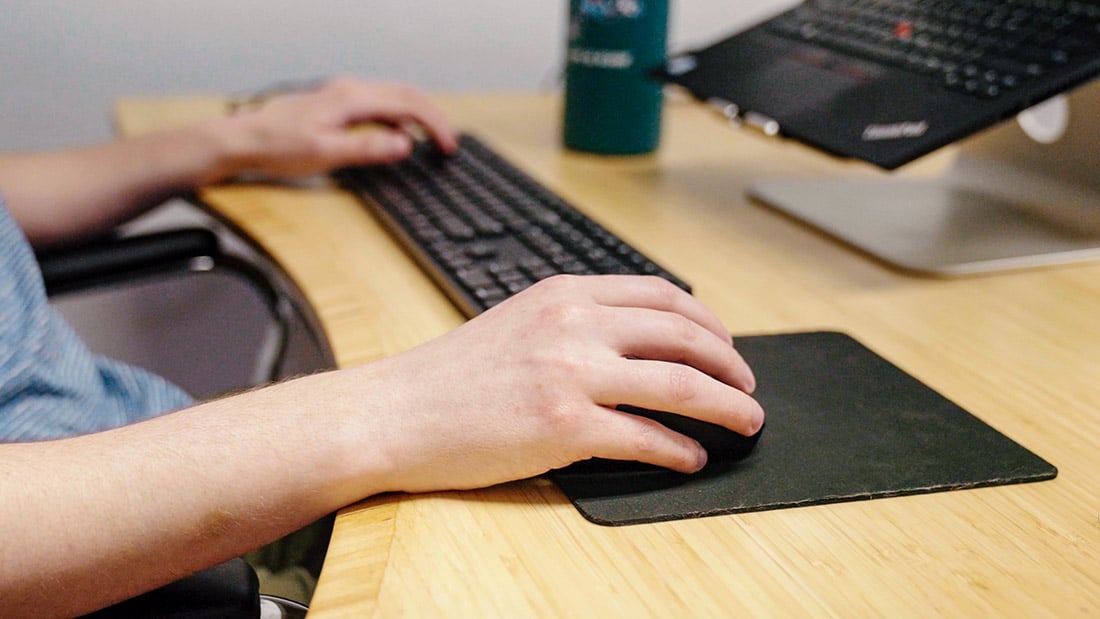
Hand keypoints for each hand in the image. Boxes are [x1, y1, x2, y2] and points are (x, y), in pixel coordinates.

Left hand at [224, 76, 458, 177]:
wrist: (243, 139)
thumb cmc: (278, 147)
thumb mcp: (326, 154)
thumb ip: (368, 148)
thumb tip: (404, 144)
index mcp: (352, 98)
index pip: (408, 104)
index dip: (434, 124)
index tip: (448, 146)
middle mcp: (350, 89)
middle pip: (405, 94)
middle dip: (432, 118)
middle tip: (447, 144)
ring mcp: (342, 93)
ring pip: (393, 97)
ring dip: (416, 117)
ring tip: (430, 140)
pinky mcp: (336, 102)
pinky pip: (378, 104)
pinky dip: (397, 117)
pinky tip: (395, 135)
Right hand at [347, 274, 763, 493]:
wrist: (397, 411)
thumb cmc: (452, 374)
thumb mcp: (520, 320)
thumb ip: (578, 321)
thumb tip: (640, 341)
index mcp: (567, 293)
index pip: (664, 297)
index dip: (709, 324)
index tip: (725, 346)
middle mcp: (575, 325)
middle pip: (685, 338)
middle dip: (731, 365)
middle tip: (748, 388)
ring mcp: (571, 375)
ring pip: (681, 386)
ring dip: (726, 407)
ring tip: (745, 422)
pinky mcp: (564, 428)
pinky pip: (646, 438)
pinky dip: (679, 450)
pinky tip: (689, 457)